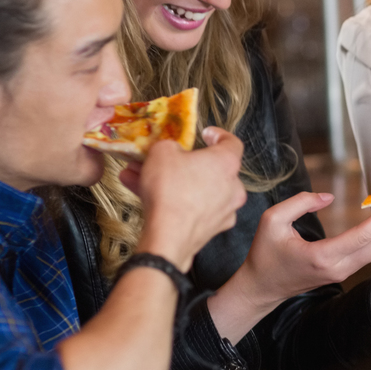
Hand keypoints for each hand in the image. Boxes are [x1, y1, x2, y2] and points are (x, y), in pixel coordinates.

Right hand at [126, 127, 247, 269]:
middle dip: (180, 162)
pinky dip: (172, 201)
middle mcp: (233, 187)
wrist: (168, 236)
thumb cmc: (170, 189)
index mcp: (227, 163)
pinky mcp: (212, 229)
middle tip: (159, 158)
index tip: (205, 133)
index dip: (218, 135)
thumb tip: (170, 149)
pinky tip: (142, 195)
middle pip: (208, 169)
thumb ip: (169, 145)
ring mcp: (224, 210)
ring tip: (137, 175)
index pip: (232, 142)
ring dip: (168, 181)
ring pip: (195, 189)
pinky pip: (191, 208)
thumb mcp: (162, 152)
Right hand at [230, 192, 370, 312]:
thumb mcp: (271, 220)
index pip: (362, 236)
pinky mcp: (343, 272)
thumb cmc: (263, 254)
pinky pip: (370, 253)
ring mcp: (342, 273)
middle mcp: (338, 268)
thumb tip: (327, 197)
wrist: (260, 288)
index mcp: (321, 256)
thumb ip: (299, 203)